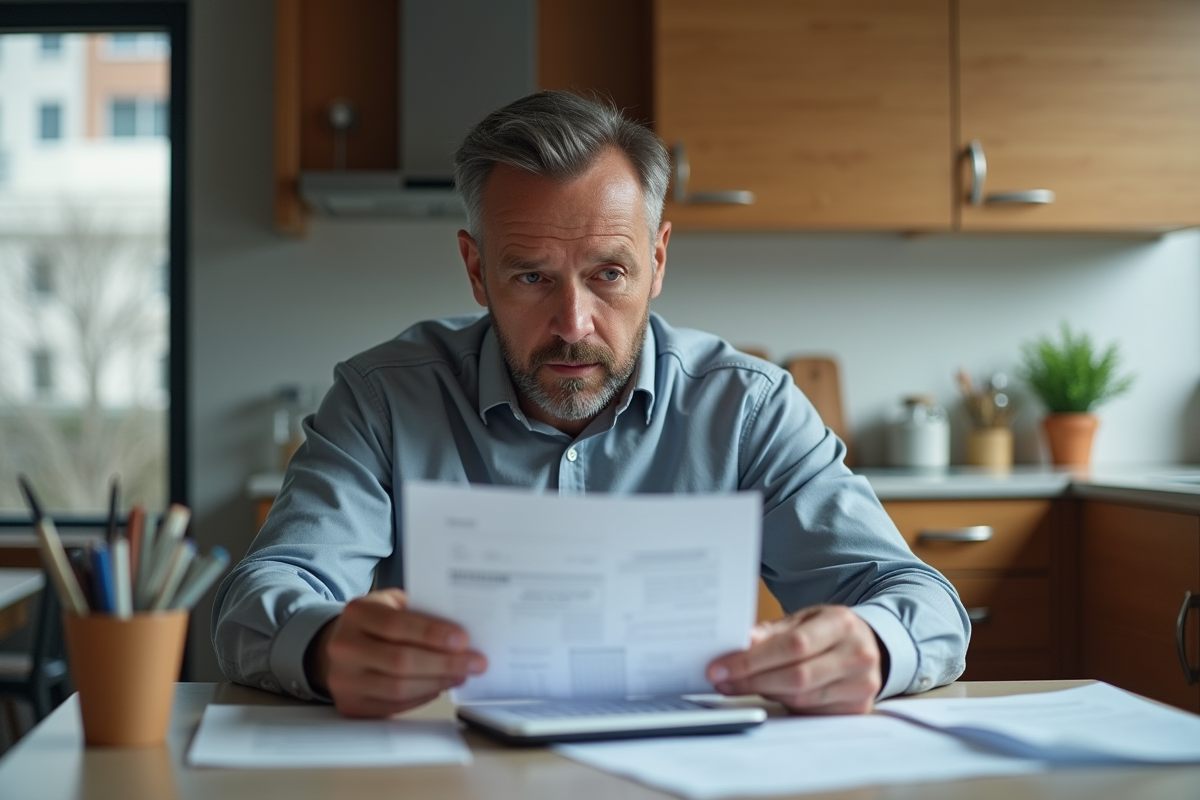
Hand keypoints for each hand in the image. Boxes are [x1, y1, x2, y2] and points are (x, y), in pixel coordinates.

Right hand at [310, 588, 486, 717]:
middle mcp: (344, 647)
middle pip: (400, 661)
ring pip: (399, 688)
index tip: (463, 640)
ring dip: (438, 683)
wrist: (342, 646)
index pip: (396, 625)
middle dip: (445, 663)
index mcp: (356, 614)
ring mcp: (344, 680)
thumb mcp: (392, 604)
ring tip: (461, 674)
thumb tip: (460, 635)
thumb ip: (420, 612)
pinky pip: (394, 706)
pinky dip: (423, 697)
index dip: (432, 634)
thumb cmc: (376, 623)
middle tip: (475, 662)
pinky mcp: (351, 705)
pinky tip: (440, 686)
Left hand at [706, 605, 882, 713]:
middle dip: (752, 680)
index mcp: (842, 623)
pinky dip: (785, 705)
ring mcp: (861, 684)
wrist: (870, 645)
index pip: (793, 645)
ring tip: (737, 686)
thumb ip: (773, 632)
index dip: (753, 660)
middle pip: (797, 676)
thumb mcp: (805, 619)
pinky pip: (811, 713)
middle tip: (721, 681)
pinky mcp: (858, 708)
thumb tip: (741, 642)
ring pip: (802, 698)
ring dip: (764, 694)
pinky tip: (768, 695)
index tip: (720, 667)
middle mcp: (857, 654)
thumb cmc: (829, 631)